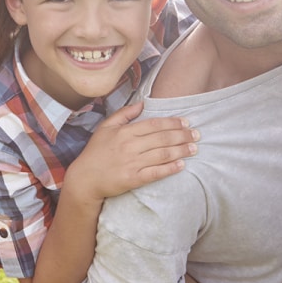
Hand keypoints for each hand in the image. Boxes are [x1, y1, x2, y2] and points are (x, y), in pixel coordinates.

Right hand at [64, 102, 197, 202]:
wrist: (85, 179)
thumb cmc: (95, 152)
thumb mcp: (105, 128)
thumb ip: (124, 114)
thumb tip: (142, 103)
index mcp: (125, 132)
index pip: (154, 124)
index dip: (172, 123)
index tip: (186, 123)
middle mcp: (130, 146)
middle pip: (162, 138)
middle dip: (182, 136)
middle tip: (197, 135)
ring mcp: (132, 163)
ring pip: (162, 154)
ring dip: (181, 151)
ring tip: (194, 148)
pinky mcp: (133, 179)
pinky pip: (156, 172)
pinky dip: (170, 168)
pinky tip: (181, 165)